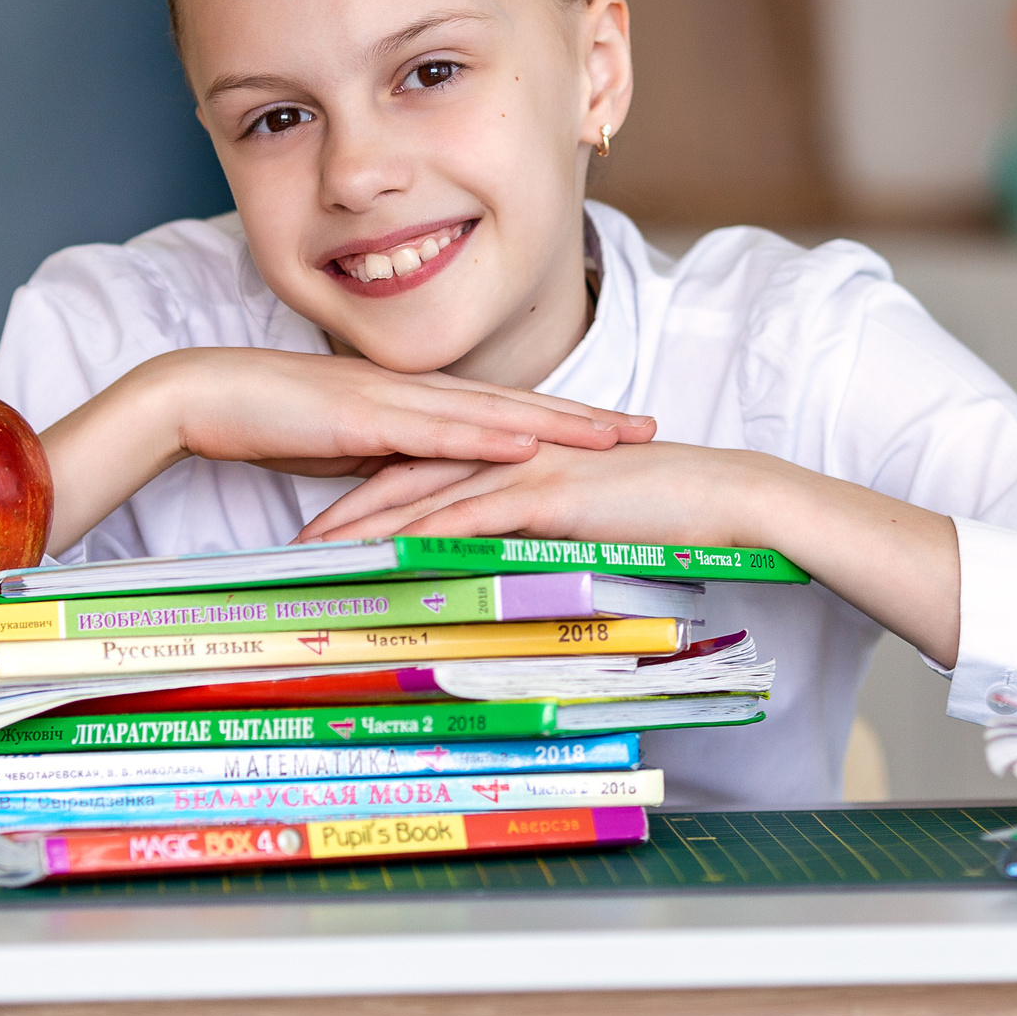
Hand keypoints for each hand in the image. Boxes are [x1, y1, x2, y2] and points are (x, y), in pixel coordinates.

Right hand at [38, 348, 653, 553]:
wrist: (199, 393)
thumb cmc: (262, 421)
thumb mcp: (340, 453)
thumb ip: (385, 468)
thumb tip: (419, 497)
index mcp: (410, 399)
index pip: (500, 409)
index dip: (560, 418)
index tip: (613, 429)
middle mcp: (412, 390)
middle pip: (515, 402)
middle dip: (585, 416)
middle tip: (648, 428)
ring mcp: (392, 398)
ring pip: (492, 410)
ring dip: (557, 422)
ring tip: (614, 435)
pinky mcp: (364, 417)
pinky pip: (436, 429)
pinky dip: (487, 435)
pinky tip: (529, 443)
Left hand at [298, 440, 761, 547]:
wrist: (721, 495)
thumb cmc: (661, 511)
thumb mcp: (582, 519)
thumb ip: (534, 529)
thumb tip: (501, 563)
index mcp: (511, 453)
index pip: (423, 470)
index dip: (367, 495)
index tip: (324, 524)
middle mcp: (508, 451)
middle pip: (406, 476)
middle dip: (345, 508)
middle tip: (294, 541)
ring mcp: (525, 468)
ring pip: (425, 494)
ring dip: (368, 524)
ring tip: (317, 554)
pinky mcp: (546, 494)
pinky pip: (472, 517)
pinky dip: (425, 536)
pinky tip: (388, 557)